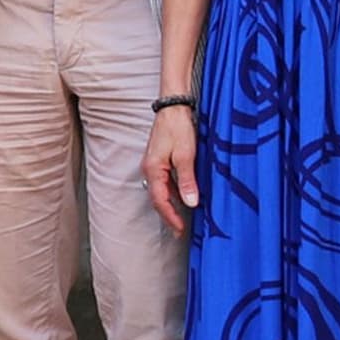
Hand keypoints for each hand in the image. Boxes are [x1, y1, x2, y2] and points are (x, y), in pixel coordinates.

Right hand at [142, 104, 199, 233]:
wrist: (173, 108)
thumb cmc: (178, 129)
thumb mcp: (185, 156)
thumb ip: (187, 181)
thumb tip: (190, 203)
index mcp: (153, 170)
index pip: (159, 201)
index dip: (170, 217)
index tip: (180, 230)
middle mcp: (149, 169)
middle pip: (157, 198)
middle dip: (168, 215)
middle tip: (179, 231)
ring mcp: (153, 164)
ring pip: (159, 191)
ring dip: (169, 206)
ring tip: (180, 219)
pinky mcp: (158, 160)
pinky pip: (163, 183)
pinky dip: (171, 194)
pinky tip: (181, 197)